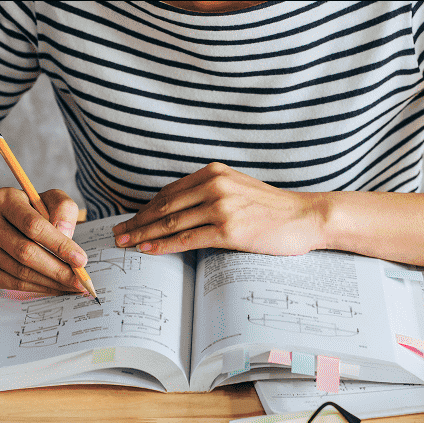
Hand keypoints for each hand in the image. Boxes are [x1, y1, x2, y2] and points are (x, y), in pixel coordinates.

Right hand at [0, 187, 85, 293]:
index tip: (81, 260)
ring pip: (19, 272)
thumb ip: (63, 209)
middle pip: (25, 252)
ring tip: (71, 286)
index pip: (33, 226)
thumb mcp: (48, 199)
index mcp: (4, 199)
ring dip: (50, 283)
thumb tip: (66, 235)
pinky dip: (37, 288)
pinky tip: (54, 288)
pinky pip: (12, 284)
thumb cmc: (28, 210)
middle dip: (58, 270)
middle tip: (80, 282)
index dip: (59, 245)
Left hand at [112, 162, 324, 255]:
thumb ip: (213, 194)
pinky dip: (164, 245)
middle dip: (137, 221)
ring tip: (125, 243)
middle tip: (117, 233)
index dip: (146, 207)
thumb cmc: (275, 209)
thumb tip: (183, 212)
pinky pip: (187, 239)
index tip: (129, 219)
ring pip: (171, 222)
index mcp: (215, 172)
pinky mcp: (228, 229)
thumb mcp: (240, 190)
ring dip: (144, 234)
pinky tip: (148, 249)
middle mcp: (215, 185)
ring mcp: (221, 206)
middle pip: (164, 206)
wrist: (305, 217)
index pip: (170, 192)